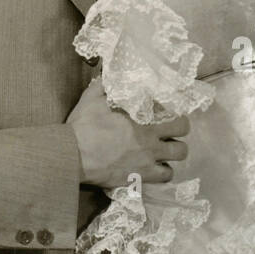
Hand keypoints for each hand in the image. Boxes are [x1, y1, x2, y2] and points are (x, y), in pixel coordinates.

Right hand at [66, 78, 188, 187]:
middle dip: (179, 137)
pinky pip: (163, 178)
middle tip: (171, 135)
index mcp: (144, 124)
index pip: (177, 121)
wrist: (72, 155)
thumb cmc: (83, 127)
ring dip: (172, 156)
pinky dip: (162, 173)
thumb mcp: (93, 99)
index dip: (177, 118)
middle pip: (182, 142)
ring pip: (176, 161)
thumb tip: (111, 74)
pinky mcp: (139, 179)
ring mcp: (147, 163)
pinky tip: (155, 169)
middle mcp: (151, 144)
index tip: (169, 117)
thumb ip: (105, 86)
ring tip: (164, 153)